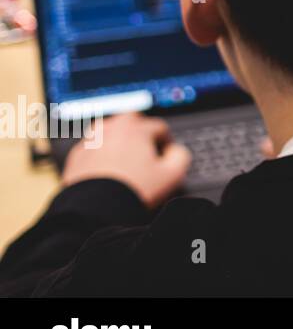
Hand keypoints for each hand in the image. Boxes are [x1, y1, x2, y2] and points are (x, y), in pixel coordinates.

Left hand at [62, 113, 191, 208]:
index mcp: (136, 129)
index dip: (166, 142)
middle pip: (131, 119)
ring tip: (123, 155)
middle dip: (140, 129)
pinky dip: (100, 152)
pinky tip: (106, 168)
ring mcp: (92, 141)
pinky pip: (91, 147)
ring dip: (117, 137)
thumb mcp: (172, 175)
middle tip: (145, 148)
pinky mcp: (77, 156)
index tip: (165, 156)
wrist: (95, 210)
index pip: (158, 127)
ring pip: (107, 129)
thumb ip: (180, 155)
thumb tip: (175, 150)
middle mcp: (113, 130)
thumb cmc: (132, 191)